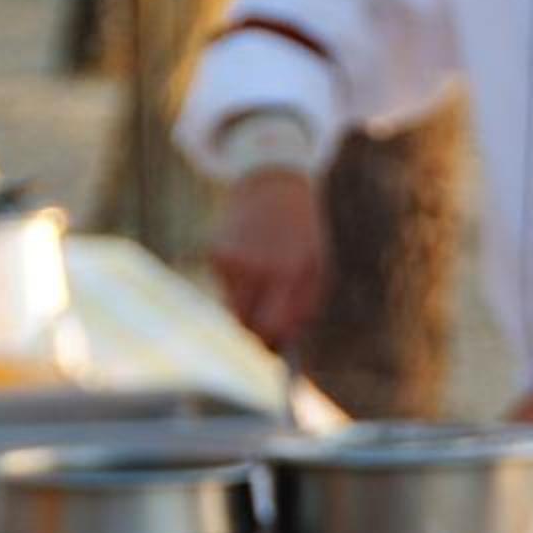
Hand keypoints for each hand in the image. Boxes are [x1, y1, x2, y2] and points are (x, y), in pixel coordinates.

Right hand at [208, 166, 326, 349]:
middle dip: (253, 331)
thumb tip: (280, 347)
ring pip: (232, 307)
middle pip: (245, 324)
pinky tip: (247, 257)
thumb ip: (303, 309)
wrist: (272, 184)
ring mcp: (234, 260)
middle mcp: (260, 268)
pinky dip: (235, 281)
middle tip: (262, 327)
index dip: (270, 343)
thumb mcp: (317, 268)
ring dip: (245, 303)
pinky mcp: (215, 254)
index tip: (272, 348)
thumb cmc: (301, 234)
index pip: (272, 327)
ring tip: (261, 275)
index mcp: (292, 273)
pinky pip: (224, 287)